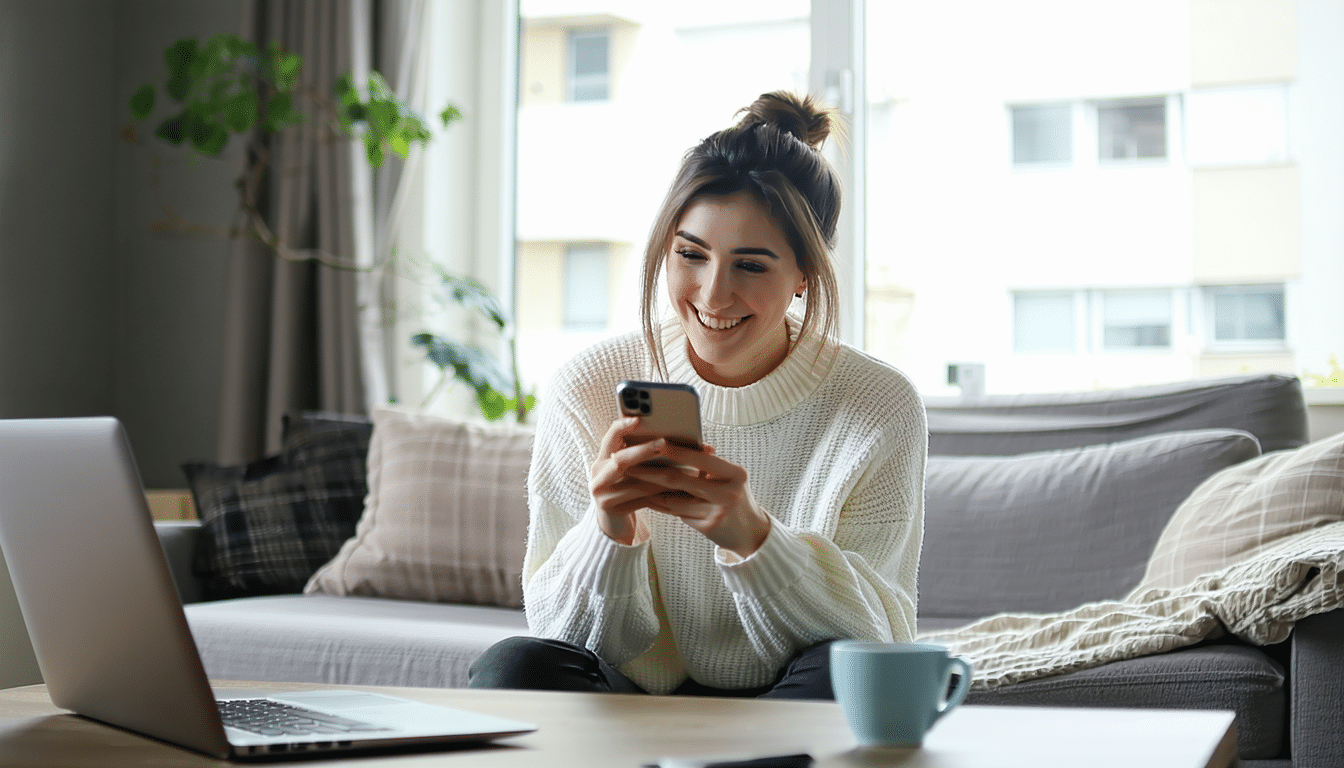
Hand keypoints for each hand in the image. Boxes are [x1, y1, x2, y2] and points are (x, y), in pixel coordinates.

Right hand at [589, 417, 681, 544]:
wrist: (614, 523)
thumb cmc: (628, 490)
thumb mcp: (629, 471)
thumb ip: (639, 455)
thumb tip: (671, 435)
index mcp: (602, 458)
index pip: (610, 436)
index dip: (623, 426)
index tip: (639, 419)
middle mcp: (598, 474)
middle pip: (620, 459)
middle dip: (643, 450)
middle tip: (663, 442)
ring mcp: (601, 493)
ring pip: (634, 482)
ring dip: (660, 475)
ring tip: (681, 468)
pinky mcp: (611, 510)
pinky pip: (640, 500)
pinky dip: (661, 493)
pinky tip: (678, 489)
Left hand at [621, 441, 771, 557]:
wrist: (751, 532)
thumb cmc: (735, 498)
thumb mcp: (730, 478)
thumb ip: (707, 466)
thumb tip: (675, 448)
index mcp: (735, 473)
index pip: (700, 459)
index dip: (675, 452)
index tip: (652, 443)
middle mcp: (728, 492)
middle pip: (682, 480)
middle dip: (652, 472)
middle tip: (630, 464)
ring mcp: (718, 511)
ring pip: (676, 499)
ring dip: (652, 490)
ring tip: (633, 481)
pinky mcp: (709, 527)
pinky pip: (679, 513)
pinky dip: (662, 505)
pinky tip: (648, 498)